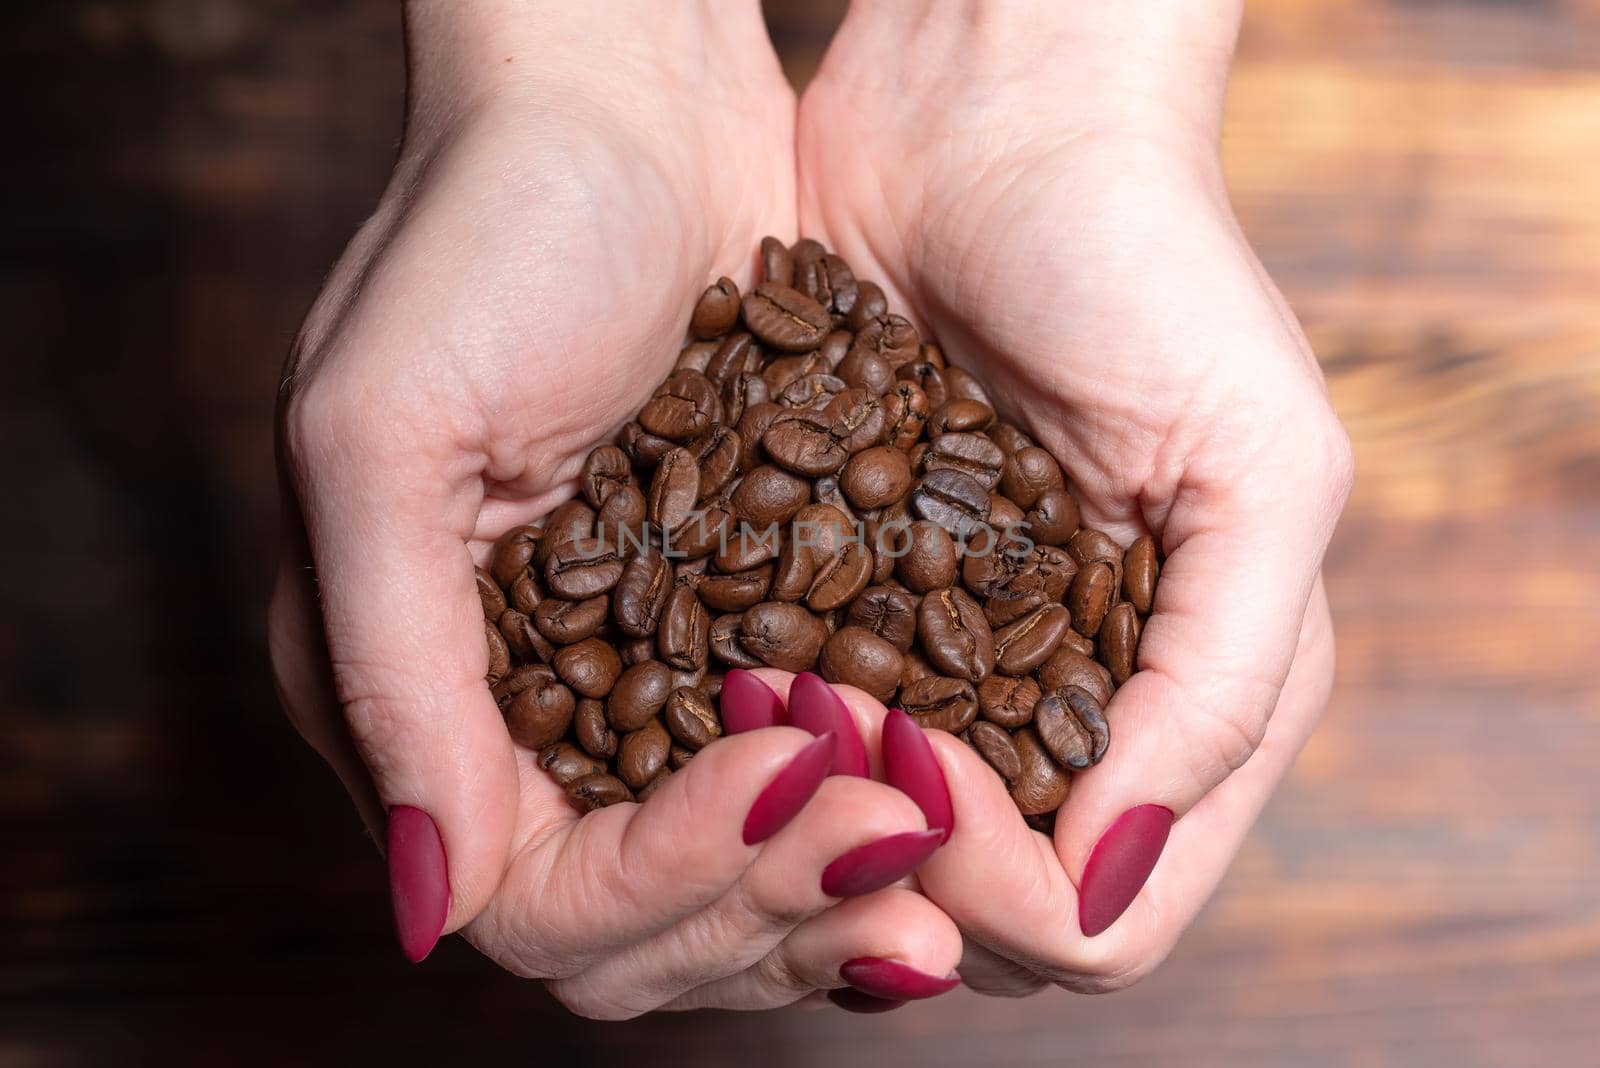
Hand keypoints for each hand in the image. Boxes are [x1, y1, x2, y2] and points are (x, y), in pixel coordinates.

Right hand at [268, 2, 956, 1015]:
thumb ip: (391, 674)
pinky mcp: (731, 629)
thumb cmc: (488, 232)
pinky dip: (870, 797)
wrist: (622, 102)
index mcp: (420, 688)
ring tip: (936, 819)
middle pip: (642, 923)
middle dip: (772, 898)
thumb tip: (433, 906)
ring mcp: (634, 680)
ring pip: (735, 878)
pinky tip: (945, 772)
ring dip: (833, 876)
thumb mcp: (385, 436)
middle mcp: (520, 712)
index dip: (666, 879)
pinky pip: (802, 779)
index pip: (537, 899)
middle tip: (900, 829)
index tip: (791, 775)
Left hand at [797, 1, 1353, 993]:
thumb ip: (1228, 676)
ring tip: (767, 707)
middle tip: (829, 744)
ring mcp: (951, 666)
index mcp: (1193, 700)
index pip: (1104, 916)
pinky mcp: (846, 603)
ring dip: (814, 817)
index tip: (925, 778)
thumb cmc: (1148, 265)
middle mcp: (1067, 710)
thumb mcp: (1259, 461)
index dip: (1011, 889)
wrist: (989, 123)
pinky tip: (726, 675)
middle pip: (981, 909)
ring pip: (871, 847)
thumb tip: (1111, 873)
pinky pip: (794, 733)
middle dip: (900, 866)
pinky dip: (759, 740)